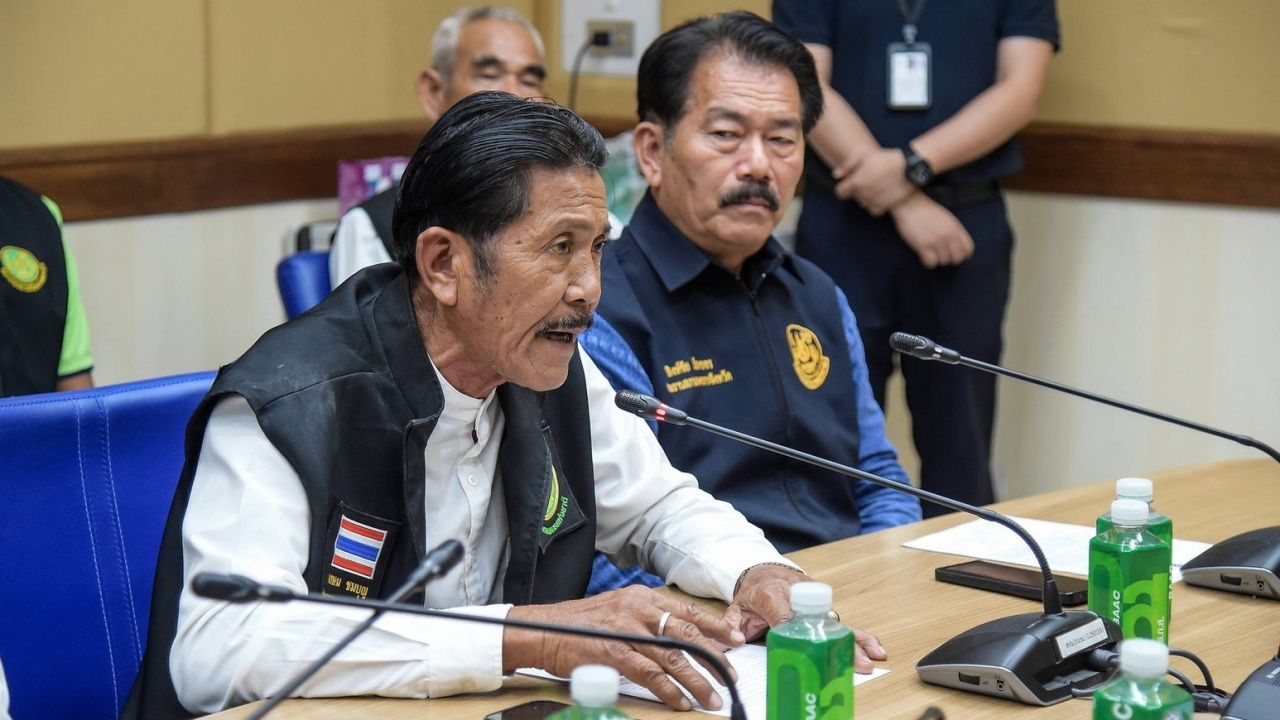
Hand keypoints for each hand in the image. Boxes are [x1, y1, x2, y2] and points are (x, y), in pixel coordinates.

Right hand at [505, 586, 744, 710]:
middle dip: (713, 655)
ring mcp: (626, 630)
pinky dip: (669, 690)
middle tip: (731, 674)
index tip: (735, 639)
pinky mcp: (614, 653)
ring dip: (696, 680)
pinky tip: (681, 702)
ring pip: (673, 657)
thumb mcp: (617, 611)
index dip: (713, 625)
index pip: (686, 610)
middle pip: (686, 633)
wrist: (541, 631)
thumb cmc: (578, 625)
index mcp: (641, 597)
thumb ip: (645, 621)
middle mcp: (638, 609)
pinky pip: (650, 675)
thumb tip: (676, 639)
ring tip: (711, 697)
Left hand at [724, 564, 887, 672]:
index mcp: (773, 594)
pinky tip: (874, 648)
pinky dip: (857, 635)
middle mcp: (799, 595)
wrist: (765, 570)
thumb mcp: (735, 607)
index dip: (792, 627)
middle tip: (845, 656)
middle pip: (817, 620)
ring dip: (854, 640)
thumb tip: (732, 641)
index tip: (802, 644)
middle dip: (832, 640)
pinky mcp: (824, 604)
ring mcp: (815, 600)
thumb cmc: (753, 592)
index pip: (784, 614)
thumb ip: (731, 624)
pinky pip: (840, 621)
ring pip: (835, 620)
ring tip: (872, 656)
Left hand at [833, 148, 914, 215]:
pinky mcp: (885, 207)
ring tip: (877, 186)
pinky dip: (875, 205)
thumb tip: (836, 176)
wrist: (910, 168)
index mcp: (856, 182)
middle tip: (869, 179)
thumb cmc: (887, 159)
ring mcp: (874, 202)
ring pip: (863, 204)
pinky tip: (881, 195)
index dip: (843, 187)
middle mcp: (863, 194)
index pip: (840, 192)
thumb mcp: (865, 156)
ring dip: (867, 197)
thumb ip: (847, 166)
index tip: (849, 183)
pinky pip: (874, 210)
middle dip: (858, 190)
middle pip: (854, 197)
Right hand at [890, 193, 974, 268]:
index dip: (963, 255)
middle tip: (942, 256)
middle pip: (957, 258)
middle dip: (950, 260)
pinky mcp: (922, 245)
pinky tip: (924, 255)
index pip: (968, 249)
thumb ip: (954, 231)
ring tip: (932, 253)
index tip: (955, 254)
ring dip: (938, 260)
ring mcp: (935, 241)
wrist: (910, 204)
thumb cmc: (927, 211)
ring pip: (944, 262)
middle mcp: (947, 235)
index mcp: (955, 228)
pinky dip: (928, 262)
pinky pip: (931, 263)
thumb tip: (957, 246)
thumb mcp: (947, 218)